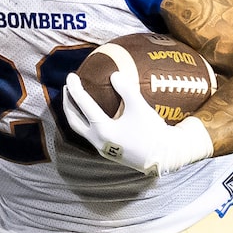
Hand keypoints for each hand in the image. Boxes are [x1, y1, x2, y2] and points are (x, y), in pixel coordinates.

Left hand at [63, 71, 213, 175]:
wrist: (164, 157)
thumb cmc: (153, 132)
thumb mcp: (141, 108)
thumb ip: (127, 90)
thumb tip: (114, 74)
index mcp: (103, 129)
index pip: (83, 106)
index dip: (76, 89)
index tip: (71, 76)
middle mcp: (98, 140)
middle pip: (73, 120)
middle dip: (67, 103)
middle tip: (67, 87)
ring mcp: (102, 148)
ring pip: (79, 129)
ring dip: (74, 113)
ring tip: (74, 99)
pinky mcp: (108, 151)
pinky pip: (89, 133)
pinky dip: (84, 121)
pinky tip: (90, 113)